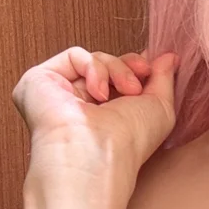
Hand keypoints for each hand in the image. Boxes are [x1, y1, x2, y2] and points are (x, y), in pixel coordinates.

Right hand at [13, 47, 177, 194]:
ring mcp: (58, 93)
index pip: (118, 76)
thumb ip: (164, 78)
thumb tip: (169, 56)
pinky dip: (94, 67)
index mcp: (104, 114)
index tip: (149, 70)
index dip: (135, 67)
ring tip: (125, 93)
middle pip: (107, 65)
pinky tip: (98, 93)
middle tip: (137, 85)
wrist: (98, 152)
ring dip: (116, 70)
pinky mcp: (39, 81)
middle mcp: (80, 105)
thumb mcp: (161, 108)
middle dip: (127, 67)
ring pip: (94, 59)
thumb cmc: (129, 141)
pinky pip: (75, 56)